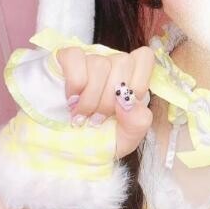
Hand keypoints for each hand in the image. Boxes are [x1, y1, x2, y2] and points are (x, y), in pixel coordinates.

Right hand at [56, 44, 154, 158]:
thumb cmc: (98, 140)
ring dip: (90, 97)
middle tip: (97, 119)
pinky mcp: (65, 58)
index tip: (123, 109)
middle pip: (123, 62)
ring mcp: (88, 58)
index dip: (137, 84)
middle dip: (110, 99)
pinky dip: (75, 84)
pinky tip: (70, 100)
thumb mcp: (125, 138)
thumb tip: (129, 101)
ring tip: (81, 116)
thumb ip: (138, 121)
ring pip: (100, 64)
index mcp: (129, 78)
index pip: (144, 57)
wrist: (65, 152)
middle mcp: (110, 63)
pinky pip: (75, 57)